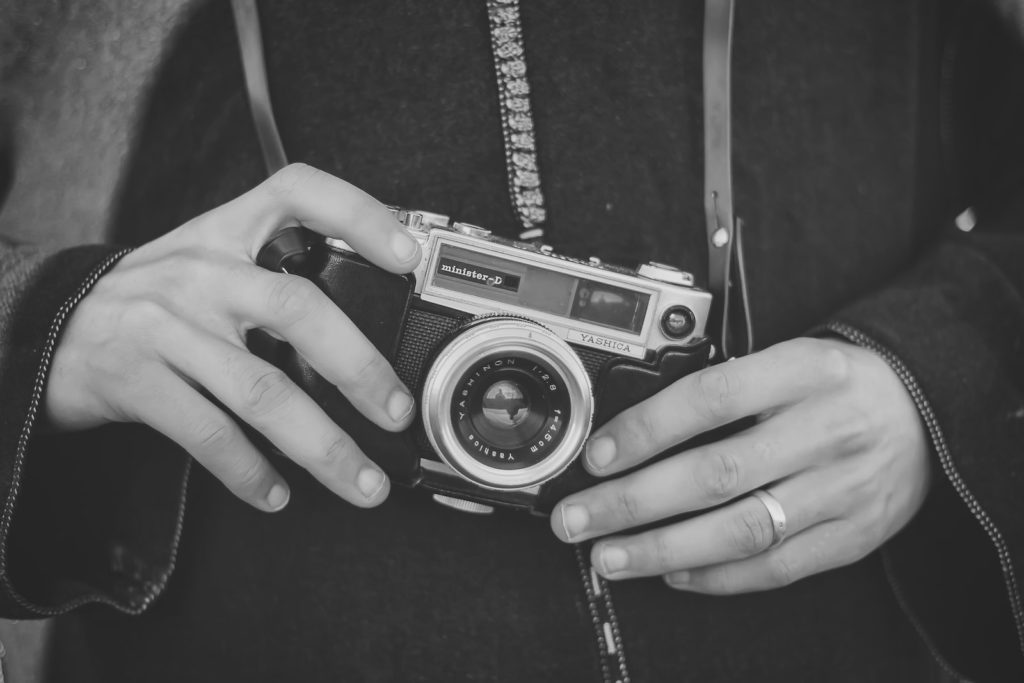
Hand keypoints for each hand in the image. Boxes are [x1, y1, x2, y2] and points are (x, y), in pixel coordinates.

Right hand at [46, 163, 420, 511]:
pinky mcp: (135, 379)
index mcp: (227, 232)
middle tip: (397, 412)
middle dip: (360, 368)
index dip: (359, 215)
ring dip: (321, 446)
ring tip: (361, 481)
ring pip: (261, 389)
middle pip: (298, 310)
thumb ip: (275, 278)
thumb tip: (367, 342)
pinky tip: (277, 493)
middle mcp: (202, 272)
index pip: (299, 194)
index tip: (409, 255)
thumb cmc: (158, 300)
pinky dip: (249, 471)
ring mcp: (167, 326)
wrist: (55, 326)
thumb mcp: (210, 261)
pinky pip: (207, 433)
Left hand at [550, 337, 931, 592]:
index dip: (646, 429)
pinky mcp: (852, 536)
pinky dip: (717, 576)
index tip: (598, 456)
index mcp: (804, 371)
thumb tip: (633, 432)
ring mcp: (842, 489)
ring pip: (741, 529)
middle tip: (578, 518)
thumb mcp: (787, 359)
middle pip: (715, 473)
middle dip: (633, 502)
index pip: (711, 399)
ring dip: (663, 549)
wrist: (927, 410)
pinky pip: (776, 567)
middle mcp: (825, 431)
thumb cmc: (836, 384)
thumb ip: (723, 388)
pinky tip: (672, 572)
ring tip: (609, 556)